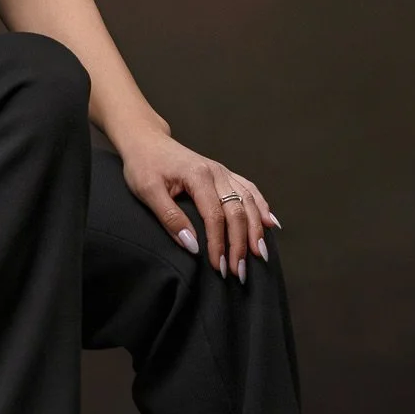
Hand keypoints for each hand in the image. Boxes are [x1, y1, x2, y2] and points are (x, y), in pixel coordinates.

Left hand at [118, 131, 281, 283]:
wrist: (146, 140)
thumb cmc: (143, 165)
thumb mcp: (147, 191)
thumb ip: (169, 217)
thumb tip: (192, 246)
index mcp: (198, 175)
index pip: (215, 216)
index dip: (219, 244)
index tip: (219, 267)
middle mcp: (217, 172)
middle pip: (237, 212)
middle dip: (240, 245)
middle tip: (239, 272)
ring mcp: (223, 172)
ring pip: (249, 202)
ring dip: (256, 231)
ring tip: (259, 255)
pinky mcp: (225, 174)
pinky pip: (249, 190)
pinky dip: (262, 207)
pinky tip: (270, 224)